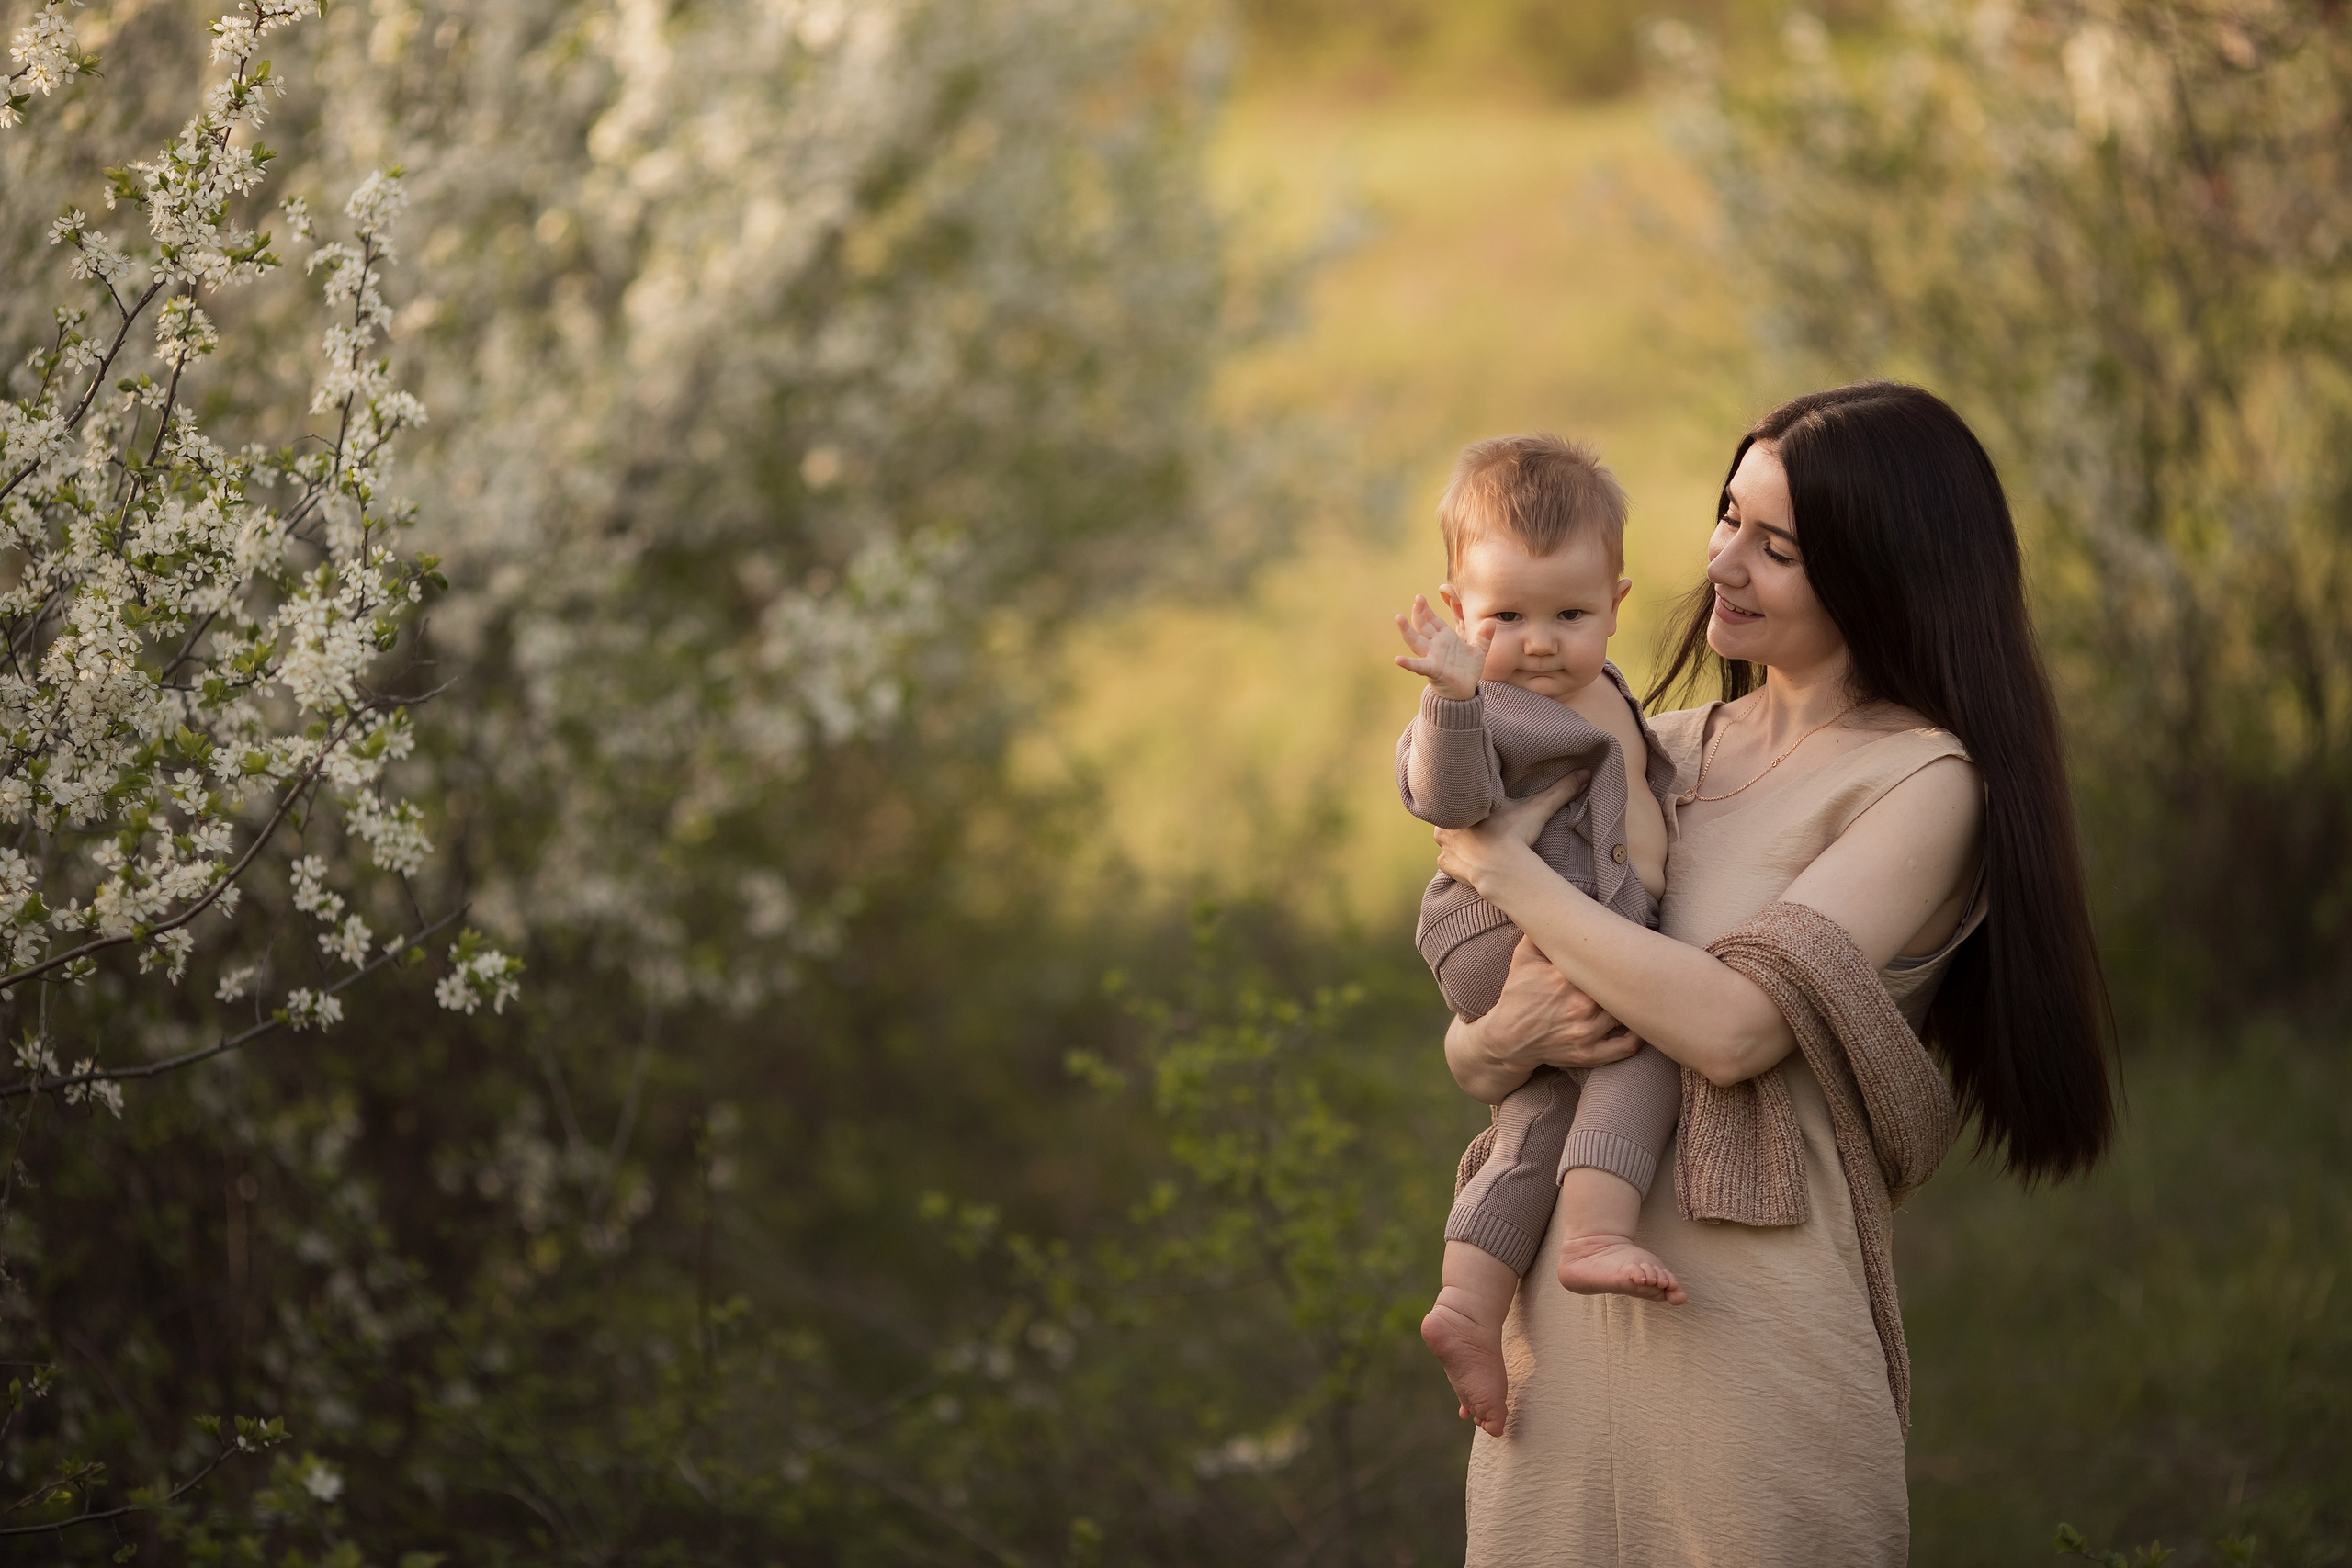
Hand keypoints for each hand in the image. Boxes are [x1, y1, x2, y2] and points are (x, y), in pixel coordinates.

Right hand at [1393, 593, 1488, 700]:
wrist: (1465, 691)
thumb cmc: (1468, 670)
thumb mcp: (1478, 650)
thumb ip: (1484, 636)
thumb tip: (1491, 621)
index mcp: (1445, 638)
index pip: (1433, 621)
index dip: (1426, 610)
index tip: (1420, 598)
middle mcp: (1435, 646)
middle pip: (1423, 626)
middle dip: (1419, 612)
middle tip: (1417, 598)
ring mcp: (1432, 657)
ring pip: (1416, 641)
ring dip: (1407, 630)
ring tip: (1399, 618)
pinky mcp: (1433, 670)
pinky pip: (1419, 666)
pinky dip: (1408, 664)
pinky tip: (1398, 660)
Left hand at [1432, 767, 1587, 898]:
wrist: (1502, 870)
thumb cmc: (1515, 835)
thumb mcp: (1538, 809)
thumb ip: (1559, 790)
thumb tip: (1585, 773)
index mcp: (1463, 803)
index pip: (1462, 797)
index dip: (1472, 801)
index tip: (1484, 807)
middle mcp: (1446, 823)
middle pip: (1453, 818)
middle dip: (1465, 821)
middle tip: (1482, 826)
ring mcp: (1444, 846)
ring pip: (1448, 840)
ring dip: (1459, 841)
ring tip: (1476, 844)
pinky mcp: (1446, 866)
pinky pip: (1448, 862)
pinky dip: (1458, 862)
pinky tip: (1470, 861)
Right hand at [1482, 937, 1641, 1072]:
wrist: (1505, 1037)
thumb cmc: (1517, 994)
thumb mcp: (1523, 957)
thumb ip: (1542, 932)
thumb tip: (1561, 906)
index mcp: (1566, 978)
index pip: (1604, 961)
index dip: (1619, 952)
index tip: (1628, 946)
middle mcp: (1580, 1006)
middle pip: (1620, 987)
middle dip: (1632, 977)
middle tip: (1644, 967)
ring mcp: (1585, 1033)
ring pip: (1625, 1014)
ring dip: (1634, 1003)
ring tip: (1643, 990)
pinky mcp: (1588, 1054)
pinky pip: (1623, 1048)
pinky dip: (1636, 1038)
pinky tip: (1640, 1024)